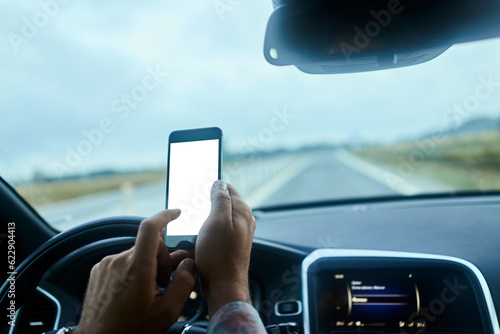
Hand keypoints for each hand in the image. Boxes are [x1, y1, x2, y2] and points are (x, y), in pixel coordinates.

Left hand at [75, 210, 195, 333]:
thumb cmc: (130, 330)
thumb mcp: (167, 312)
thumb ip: (183, 283)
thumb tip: (189, 264)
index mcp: (136, 268)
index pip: (150, 228)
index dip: (165, 216)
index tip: (176, 213)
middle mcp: (119, 261)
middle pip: (149, 246)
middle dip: (162, 260)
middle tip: (164, 283)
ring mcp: (106, 265)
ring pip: (137, 254)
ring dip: (148, 266)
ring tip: (149, 291)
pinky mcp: (99, 271)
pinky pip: (123, 261)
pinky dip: (134, 270)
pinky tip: (135, 290)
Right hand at [195, 181, 255, 316]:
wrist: (223, 287)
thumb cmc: (220, 256)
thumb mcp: (217, 221)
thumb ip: (220, 199)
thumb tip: (220, 183)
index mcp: (242, 211)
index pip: (226, 188)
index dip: (210, 187)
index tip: (196, 191)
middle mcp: (241, 222)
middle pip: (217, 206)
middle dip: (201, 210)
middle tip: (189, 216)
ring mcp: (234, 235)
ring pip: (211, 222)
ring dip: (197, 227)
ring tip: (187, 236)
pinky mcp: (226, 247)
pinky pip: (209, 237)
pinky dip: (198, 240)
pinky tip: (189, 248)